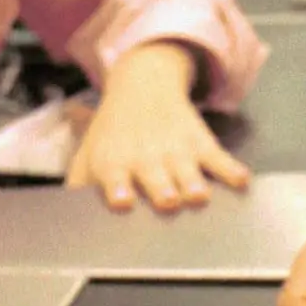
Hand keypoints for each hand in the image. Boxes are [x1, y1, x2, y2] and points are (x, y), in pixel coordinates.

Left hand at [66, 41, 250, 212]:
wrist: (143, 84)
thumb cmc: (113, 131)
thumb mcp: (87, 154)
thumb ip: (77, 188)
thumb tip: (65, 221)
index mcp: (115, 162)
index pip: (115, 178)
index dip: (119, 190)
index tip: (123, 201)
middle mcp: (146, 157)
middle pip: (157, 179)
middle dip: (163, 191)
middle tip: (167, 200)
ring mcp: (176, 151)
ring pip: (189, 172)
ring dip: (195, 184)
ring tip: (199, 196)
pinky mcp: (201, 144)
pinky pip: (219, 159)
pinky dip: (231, 170)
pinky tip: (240, 180)